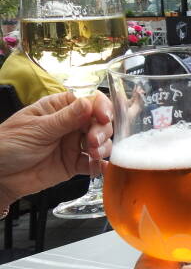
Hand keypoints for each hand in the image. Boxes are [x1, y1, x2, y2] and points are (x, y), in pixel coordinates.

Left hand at [0, 91, 112, 206]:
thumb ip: (65, 119)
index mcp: (60, 109)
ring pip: (101, 142)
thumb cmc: (8, 144)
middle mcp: (71, 125)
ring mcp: (74, 145)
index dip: (101, 107)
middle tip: (93, 141)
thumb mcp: (36, 129)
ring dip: (103, 147)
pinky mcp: (74, 164)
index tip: (103, 117)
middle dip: (102, 131)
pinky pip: (94, 164)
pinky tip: (103, 167)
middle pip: (100, 122)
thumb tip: (88, 102)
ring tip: (93, 154)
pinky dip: (101, 165)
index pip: (89, 101)